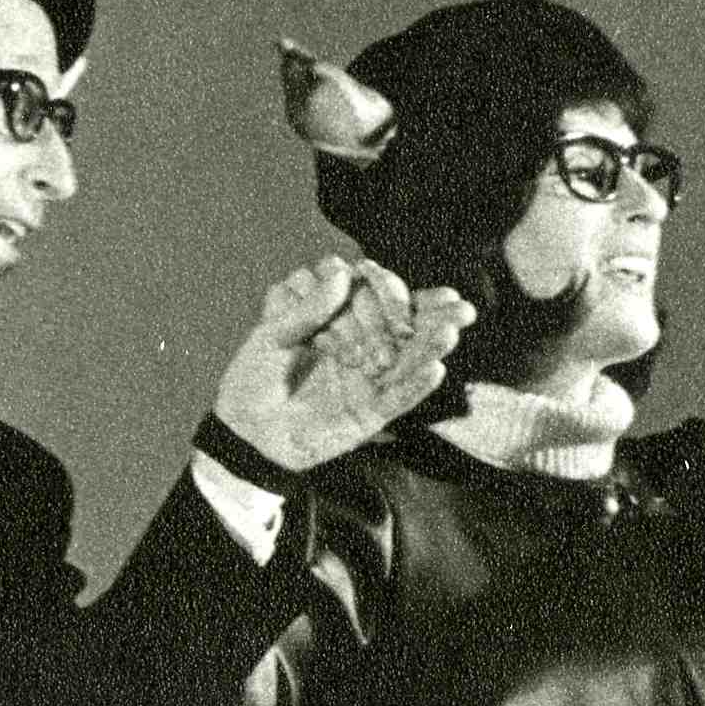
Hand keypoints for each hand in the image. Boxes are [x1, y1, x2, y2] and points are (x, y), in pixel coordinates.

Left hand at [215, 255, 470, 471]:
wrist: (245, 431)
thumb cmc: (255, 377)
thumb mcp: (273, 334)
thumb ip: (308, 308)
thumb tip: (344, 274)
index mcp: (340, 323)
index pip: (373, 300)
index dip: (388, 291)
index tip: (379, 282)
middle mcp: (361, 349)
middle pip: (402, 329)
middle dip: (431, 316)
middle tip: (459, 305)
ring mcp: (368, 382)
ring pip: (406, 362)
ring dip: (430, 347)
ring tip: (452, 331)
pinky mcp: (369, 415)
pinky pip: (397, 399)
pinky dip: (415, 386)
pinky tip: (435, 370)